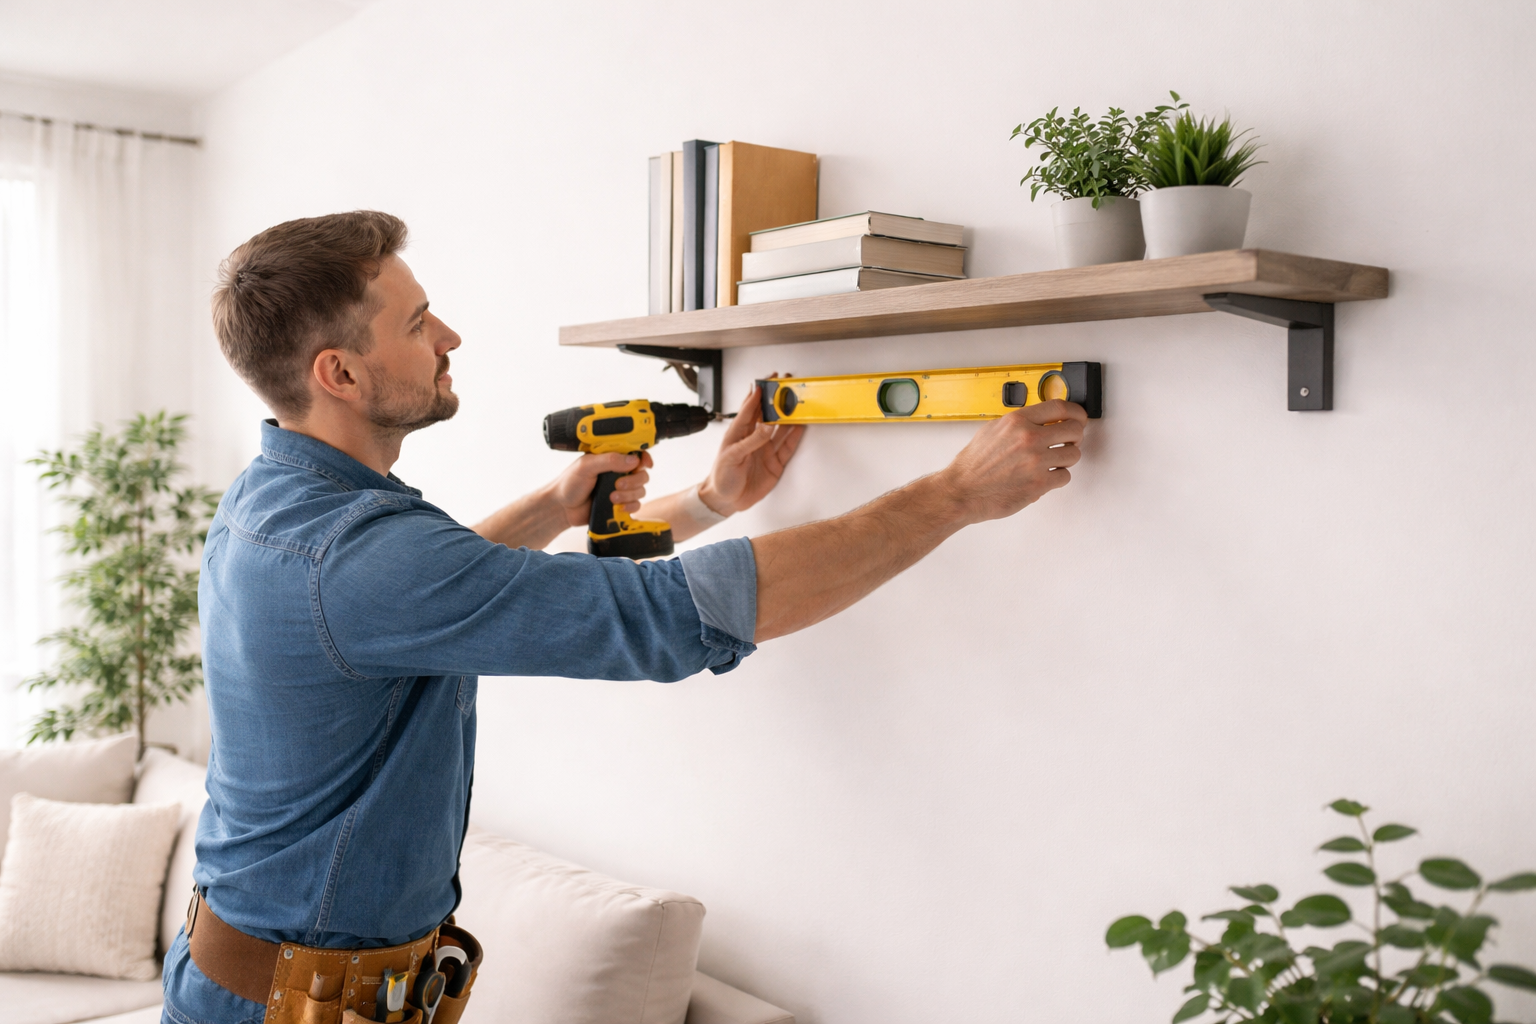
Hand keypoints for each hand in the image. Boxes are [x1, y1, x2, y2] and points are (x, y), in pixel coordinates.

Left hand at [551, 450, 653, 527]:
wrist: (562, 508)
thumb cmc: (569, 483)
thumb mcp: (586, 466)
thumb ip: (609, 460)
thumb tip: (633, 460)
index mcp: (611, 458)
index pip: (635, 454)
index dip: (643, 458)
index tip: (645, 464)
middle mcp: (618, 472)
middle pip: (641, 474)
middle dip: (633, 480)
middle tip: (617, 484)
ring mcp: (620, 489)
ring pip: (640, 490)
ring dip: (629, 495)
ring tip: (612, 498)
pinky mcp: (620, 504)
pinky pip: (636, 505)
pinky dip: (630, 506)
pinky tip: (618, 507)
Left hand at [698, 383, 804, 515]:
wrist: (726, 501)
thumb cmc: (721, 478)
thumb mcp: (732, 457)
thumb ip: (751, 441)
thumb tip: (767, 427)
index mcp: (738, 433)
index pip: (749, 409)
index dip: (757, 395)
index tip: (766, 382)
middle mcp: (753, 439)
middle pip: (767, 415)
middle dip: (776, 400)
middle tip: (786, 386)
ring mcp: (765, 450)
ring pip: (780, 429)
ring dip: (788, 416)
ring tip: (798, 403)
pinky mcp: (774, 463)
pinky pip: (787, 447)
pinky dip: (795, 436)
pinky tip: (801, 426)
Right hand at [937, 399, 1085, 523]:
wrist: (962, 491)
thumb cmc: (973, 465)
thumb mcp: (992, 430)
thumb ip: (1018, 423)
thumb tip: (1040, 419)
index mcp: (1017, 421)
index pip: (1060, 407)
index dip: (1075, 412)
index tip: (1078, 417)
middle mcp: (1028, 438)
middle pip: (1074, 429)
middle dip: (1075, 436)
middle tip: (1070, 441)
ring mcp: (1036, 461)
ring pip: (1074, 455)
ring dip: (1067, 459)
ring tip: (1054, 461)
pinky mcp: (1039, 483)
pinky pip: (1065, 476)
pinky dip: (1057, 478)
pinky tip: (1045, 476)